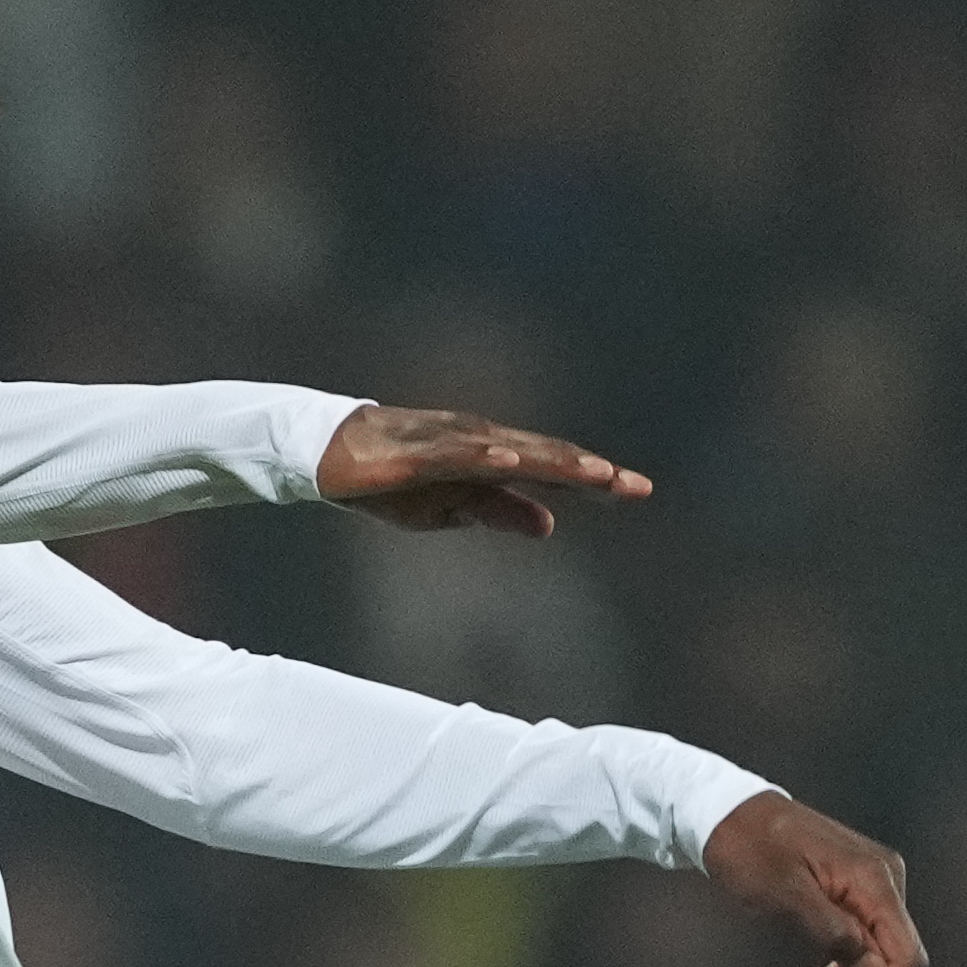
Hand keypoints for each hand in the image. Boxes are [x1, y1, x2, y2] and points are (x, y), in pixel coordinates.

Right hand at [313, 403, 653, 540]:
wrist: (326, 454)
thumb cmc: (391, 479)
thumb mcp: (453, 508)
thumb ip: (501, 512)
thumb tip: (550, 525)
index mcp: (492, 458)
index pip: (554, 469)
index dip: (597, 480)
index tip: (640, 491)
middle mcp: (480, 442)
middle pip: (545, 456)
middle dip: (592, 472)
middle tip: (637, 487)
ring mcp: (449, 443)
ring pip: (511, 452)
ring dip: (553, 462)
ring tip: (595, 474)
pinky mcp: (415, 453)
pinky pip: (455, 455)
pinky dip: (485, 457)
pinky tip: (511, 462)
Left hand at [706, 789, 922, 966]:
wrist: (727, 814)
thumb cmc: (749, 848)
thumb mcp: (784, 894)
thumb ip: (833, 933)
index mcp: (874, 882)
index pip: (907, 959)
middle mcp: (882, 887)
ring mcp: (868, 895)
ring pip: (863, 966)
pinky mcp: (850, 903)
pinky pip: (847, 951)